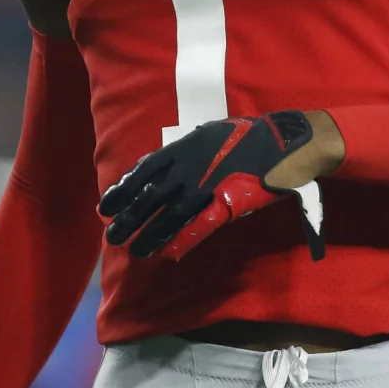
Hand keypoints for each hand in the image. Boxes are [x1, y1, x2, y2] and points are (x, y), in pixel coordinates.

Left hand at [99, 111, 342, 260]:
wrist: (283, 142)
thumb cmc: (246, 137)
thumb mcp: (208, 134)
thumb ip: (184, 152)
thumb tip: (160, 165)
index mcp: (184, 147)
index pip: (144, 170)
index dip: (123, 189)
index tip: (105, 206)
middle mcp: (190, 166)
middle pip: (151, 196)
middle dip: (129, 217)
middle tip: (112, 235)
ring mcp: (208, 186)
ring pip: (170, 215)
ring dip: (151, 234)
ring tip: (135, 251)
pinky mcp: (228, 203)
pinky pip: (200, 225)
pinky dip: (184, 240)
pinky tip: (169, 253)